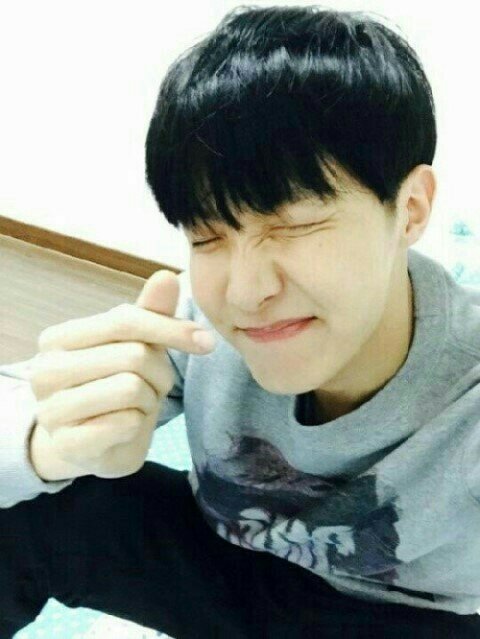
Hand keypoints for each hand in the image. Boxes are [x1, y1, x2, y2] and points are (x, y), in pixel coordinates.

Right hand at [28, 270, 214, 479]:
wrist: (87, 444)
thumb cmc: (111, 385)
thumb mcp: (133, 345)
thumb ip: (150, 313)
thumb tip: (166, 275)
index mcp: (58, 338)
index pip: (125, 319)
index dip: (172, 329)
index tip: (206, 342)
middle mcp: (45, 370)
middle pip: (134, 355)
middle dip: (159, 373)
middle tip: (152, 387)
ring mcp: (52, 410)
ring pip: (131, 388)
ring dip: (150, 399)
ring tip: (137, 405)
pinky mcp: (68, 444)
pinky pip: (127, 423)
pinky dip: (140, 424)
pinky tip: (126, 427)